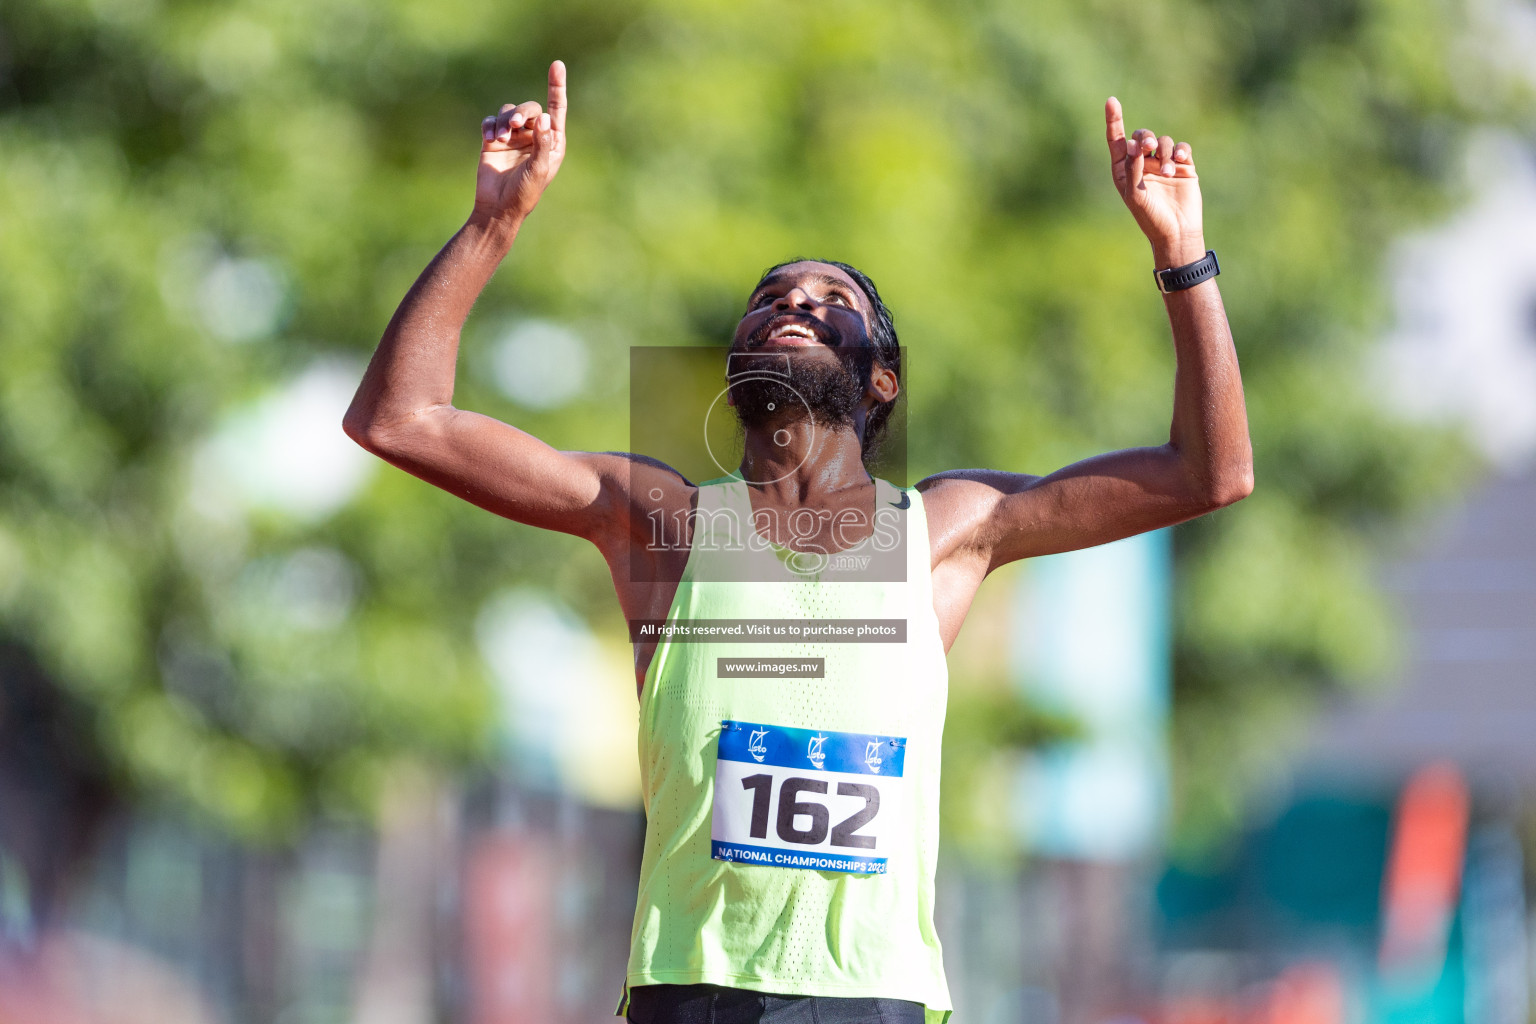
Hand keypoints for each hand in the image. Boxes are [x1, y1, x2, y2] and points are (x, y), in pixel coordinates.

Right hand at [474, 60, 567, 223]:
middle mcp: (534, 136)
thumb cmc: (525, 193)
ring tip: (501, 138)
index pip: (556, 109)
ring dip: (504, 120)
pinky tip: (490, 139)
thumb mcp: (539, 169)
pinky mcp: (493, 140)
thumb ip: (543, 143)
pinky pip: (491, 121)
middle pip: (529, 108)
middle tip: (514, 125)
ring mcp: (513, 137)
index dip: (557, 86)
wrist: (498, 207)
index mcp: (552, 142)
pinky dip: (490, 125)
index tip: (556, 64)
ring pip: (508, 112)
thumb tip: (546, 117)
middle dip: (521, 112)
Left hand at [1104, 97, 1203, 266]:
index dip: (1114, 120)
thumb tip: (1132, 144)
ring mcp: (1163, 164)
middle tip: (1149, 148)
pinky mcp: (1183, 167)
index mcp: (1124, 170)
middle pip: (1143, 136)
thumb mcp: (1135, 195)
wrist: (1177, 232)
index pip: (1117, 140)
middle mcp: (1142, 164)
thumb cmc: (1150, 218)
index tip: (1111, 101)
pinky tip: (1180, 162)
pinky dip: (1180, 152)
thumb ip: (1133, 169)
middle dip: (1146, 139)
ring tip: (1168, 173)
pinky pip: (1181, 149)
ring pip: (1164, 142)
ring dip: (1165, 154)